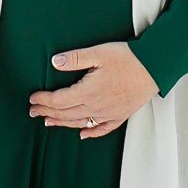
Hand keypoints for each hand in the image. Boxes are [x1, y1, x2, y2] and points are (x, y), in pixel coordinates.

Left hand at [28, 42, 156, 138]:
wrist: (155, 68)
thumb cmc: (128, 58)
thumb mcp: (99, 52)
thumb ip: (75, 58)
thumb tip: (55, 62)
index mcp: (88, 92)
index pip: (58, 100)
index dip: (43, 100)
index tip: (32, 99)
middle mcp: (96, 107)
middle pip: (66, 114)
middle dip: (47, 112)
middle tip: (33, 112)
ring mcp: (108, 113)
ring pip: (80, 123)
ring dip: (62, 123)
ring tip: (49, 122)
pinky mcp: (120, 115)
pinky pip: (102, 129)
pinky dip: (90, 133)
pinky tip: (83, 134)